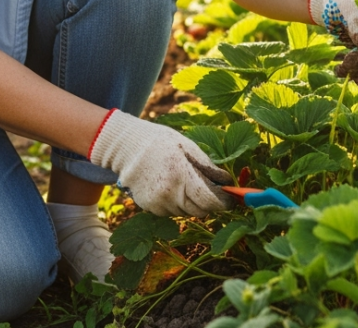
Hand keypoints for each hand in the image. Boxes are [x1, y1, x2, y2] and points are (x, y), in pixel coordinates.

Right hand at [88, 110, 233, 216]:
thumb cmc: (162, 143)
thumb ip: (208, 167)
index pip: (209, 200)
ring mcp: (157, 203)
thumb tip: (227, 182)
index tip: (230, 200)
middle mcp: (169, 193)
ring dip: (192, 204)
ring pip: (186, 213)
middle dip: (209, 204)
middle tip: (212, 191)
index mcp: (181, 175)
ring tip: (185, 183)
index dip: (223, 203)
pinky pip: (171, 212)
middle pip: (200, 211)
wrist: (128, 147)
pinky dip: (176, 204)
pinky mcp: (149, 208)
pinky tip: (170, 187)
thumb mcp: (188, 147)